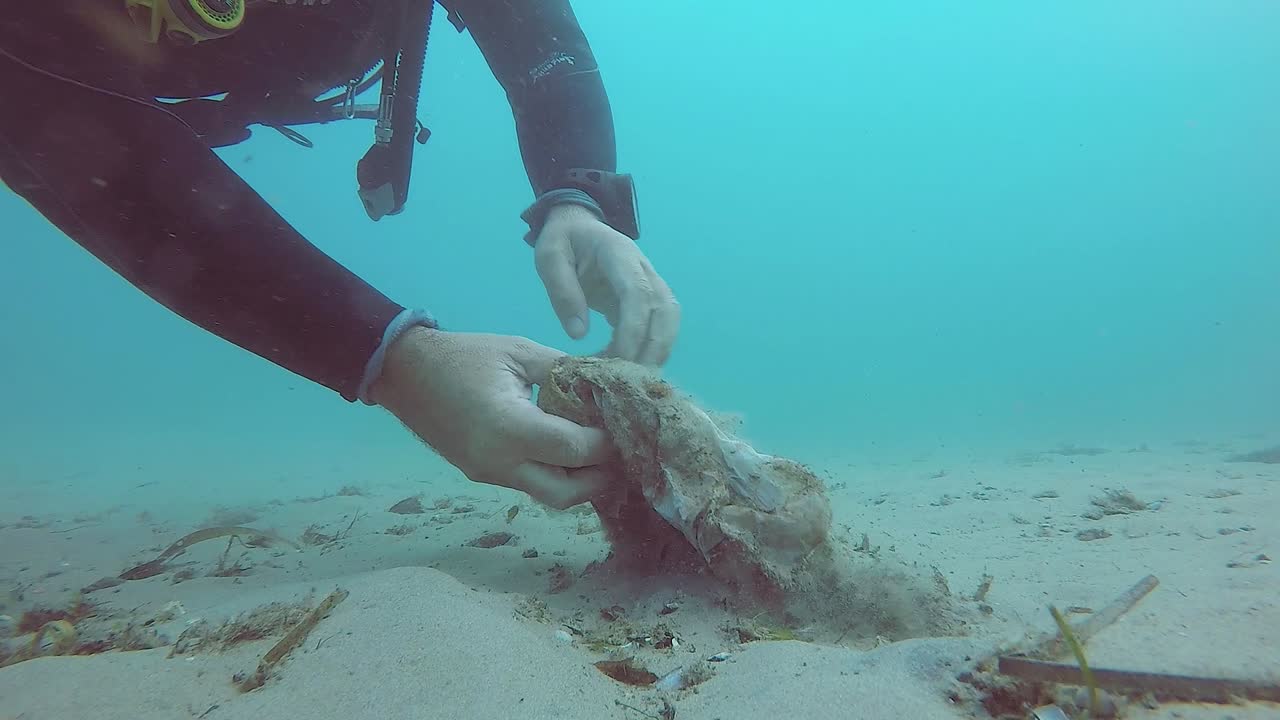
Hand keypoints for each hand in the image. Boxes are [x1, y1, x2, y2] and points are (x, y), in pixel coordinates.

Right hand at [370, 327, 611, 508]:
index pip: (575, 449)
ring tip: (599, 453)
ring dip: (579, 480)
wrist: (404, 372)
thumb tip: (607, 380)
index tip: (625, 425)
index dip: (607, 442)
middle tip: (620, 452)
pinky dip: (554, 473)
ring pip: (549, 495)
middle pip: (567, 493)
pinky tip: (568, 450)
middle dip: (600, 477)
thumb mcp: (519, 350)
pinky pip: (529, 484)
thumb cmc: (463, 356)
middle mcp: (500, 463)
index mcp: (509, 428)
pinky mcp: (482, 476)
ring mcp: (489, 475)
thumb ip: (565, 369)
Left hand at [533, 204, 679, 365]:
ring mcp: (651, 283)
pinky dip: (651, 349)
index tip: (617, 358)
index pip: (637, 293)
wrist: (579, 225)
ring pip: (670, 319)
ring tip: (632, 380)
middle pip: (665, 309)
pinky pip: (660, 325)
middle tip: (629, 379)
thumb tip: (579, 335)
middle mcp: (644, 269)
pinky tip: (627, 369)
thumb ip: (563, 292)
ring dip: (657, 351)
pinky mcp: (648, 299)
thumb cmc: (564, 241)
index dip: (632, 328)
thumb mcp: (550, 258)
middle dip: (653, 347)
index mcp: (619, 254)